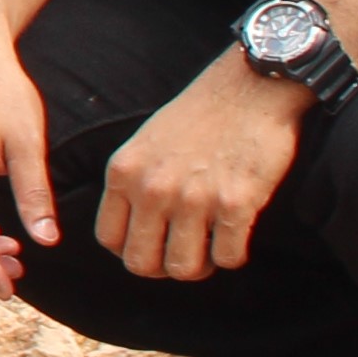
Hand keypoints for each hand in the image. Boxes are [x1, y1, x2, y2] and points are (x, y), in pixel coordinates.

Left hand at [94, 53, 311, 283]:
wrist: (248, 88)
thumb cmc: (198, 116)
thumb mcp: (144, 144)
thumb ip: (133, 184)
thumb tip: (132, 231)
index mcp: (124, 173)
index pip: (110, 240)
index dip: (132, 251)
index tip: (154, 245)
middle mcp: (153, 189)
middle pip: (142, 263)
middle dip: (164, 268)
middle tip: (186, 253)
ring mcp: (193, 198)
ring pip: (184, 268)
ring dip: (201, 266)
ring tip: (211, 248)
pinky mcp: (236, 204)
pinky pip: (228, 258)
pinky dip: (233, 256)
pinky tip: (237, 236)